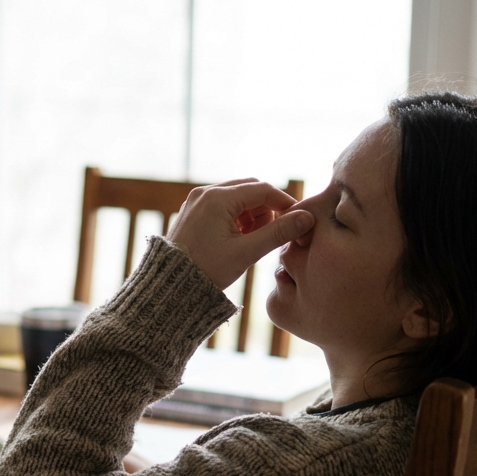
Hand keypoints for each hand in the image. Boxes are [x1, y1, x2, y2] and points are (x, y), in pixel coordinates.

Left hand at [166, 179, 313, 289]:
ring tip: (253, 240)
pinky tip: (239, 239)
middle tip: (272, 233)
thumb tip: (306, 219)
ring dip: (252, 214)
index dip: (285, 203)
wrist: (170, 286)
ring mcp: (197, 201)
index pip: (263, 189)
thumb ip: (277, 233)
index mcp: (218, 198)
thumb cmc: (207, 270)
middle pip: (250, 189)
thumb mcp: (246, 252)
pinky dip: (237, 218)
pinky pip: (223, 206)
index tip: (298, 220)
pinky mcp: (194, 211)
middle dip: (267, 209)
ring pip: (238, 197)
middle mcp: (205, 193)